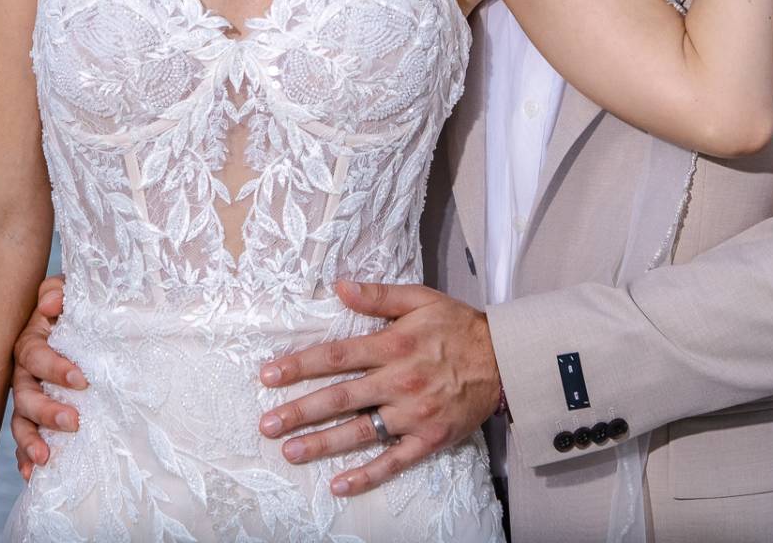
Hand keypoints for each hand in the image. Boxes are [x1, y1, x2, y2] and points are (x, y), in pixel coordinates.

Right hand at [8, 273, 86, 478]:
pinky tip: (33, 474)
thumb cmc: (75, 307)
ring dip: (31, 440)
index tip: (81, 380)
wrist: (80, 321)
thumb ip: (58, 291)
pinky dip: (26, 457)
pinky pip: (25, 438)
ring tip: (46, 458)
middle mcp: (24, 373)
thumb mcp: (69, 292)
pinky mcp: (36, 415)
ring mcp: (28, 396)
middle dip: (46, 411)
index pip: (36, 357)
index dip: (56, 368)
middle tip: (74, 422)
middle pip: (25, 395)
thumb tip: (50, 305)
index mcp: (31, 343)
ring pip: (21, 421)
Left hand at [257, 280, 501, 496]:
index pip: (337, 356)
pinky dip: (366, 475)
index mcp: (394, 345)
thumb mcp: (421, 299)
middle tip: (267, 423)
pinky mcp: (429, 439)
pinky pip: (394, 461)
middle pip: (340, 398)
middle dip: (299, 411)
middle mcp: (400, 381)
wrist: (505, 359)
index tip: (269, 375)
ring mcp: (414, 414)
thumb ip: (379, 295)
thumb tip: (340, 287)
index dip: (300, 365)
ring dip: (322, 443)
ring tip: (289, 452)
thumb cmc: (459, 326)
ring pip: (360, 432)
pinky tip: (339, 484)